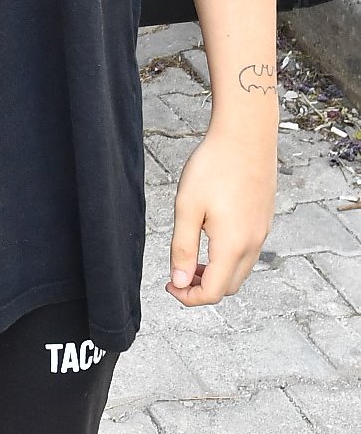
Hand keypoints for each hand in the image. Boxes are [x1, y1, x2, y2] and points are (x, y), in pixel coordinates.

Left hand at [167, 124, 276, 306]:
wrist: (246, 135)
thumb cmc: (214, 166)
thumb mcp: (187, 207)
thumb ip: (183, 249)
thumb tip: (179, 282)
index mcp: (232, 245)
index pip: (213, 293)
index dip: (188, 298)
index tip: (169, 285)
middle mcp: (253, 244)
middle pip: (230, 286)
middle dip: (203, 288)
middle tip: (178, 273)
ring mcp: (262, 232)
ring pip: (241, 270)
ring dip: (217, 273)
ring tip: (192, 256)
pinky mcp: (265, 219)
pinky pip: (248, 252)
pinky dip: (229, 257)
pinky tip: (211, 236)